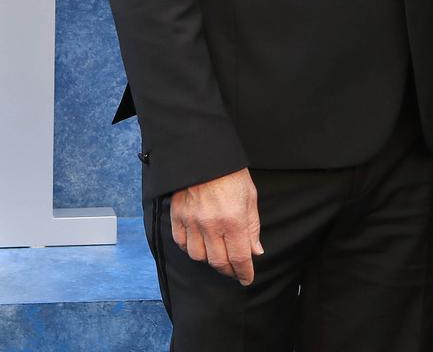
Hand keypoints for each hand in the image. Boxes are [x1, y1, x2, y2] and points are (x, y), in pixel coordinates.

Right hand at [170, 167, 263, 284]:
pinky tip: (199, 244)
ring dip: (209, 260)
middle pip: (218, 261)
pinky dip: (190, 248)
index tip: (246, 278)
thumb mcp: (250, 197)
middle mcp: (211, 224)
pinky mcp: (178, 215)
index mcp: (233, 220)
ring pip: (198, 256)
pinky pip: (181, 243)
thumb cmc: (231, 174)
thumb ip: (252, 226)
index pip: (239, 257)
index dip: (244, 272)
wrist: (204, 154)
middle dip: (228, 270)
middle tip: (234, 270)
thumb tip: (254, 252)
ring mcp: (192, 221)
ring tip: (217, 255)